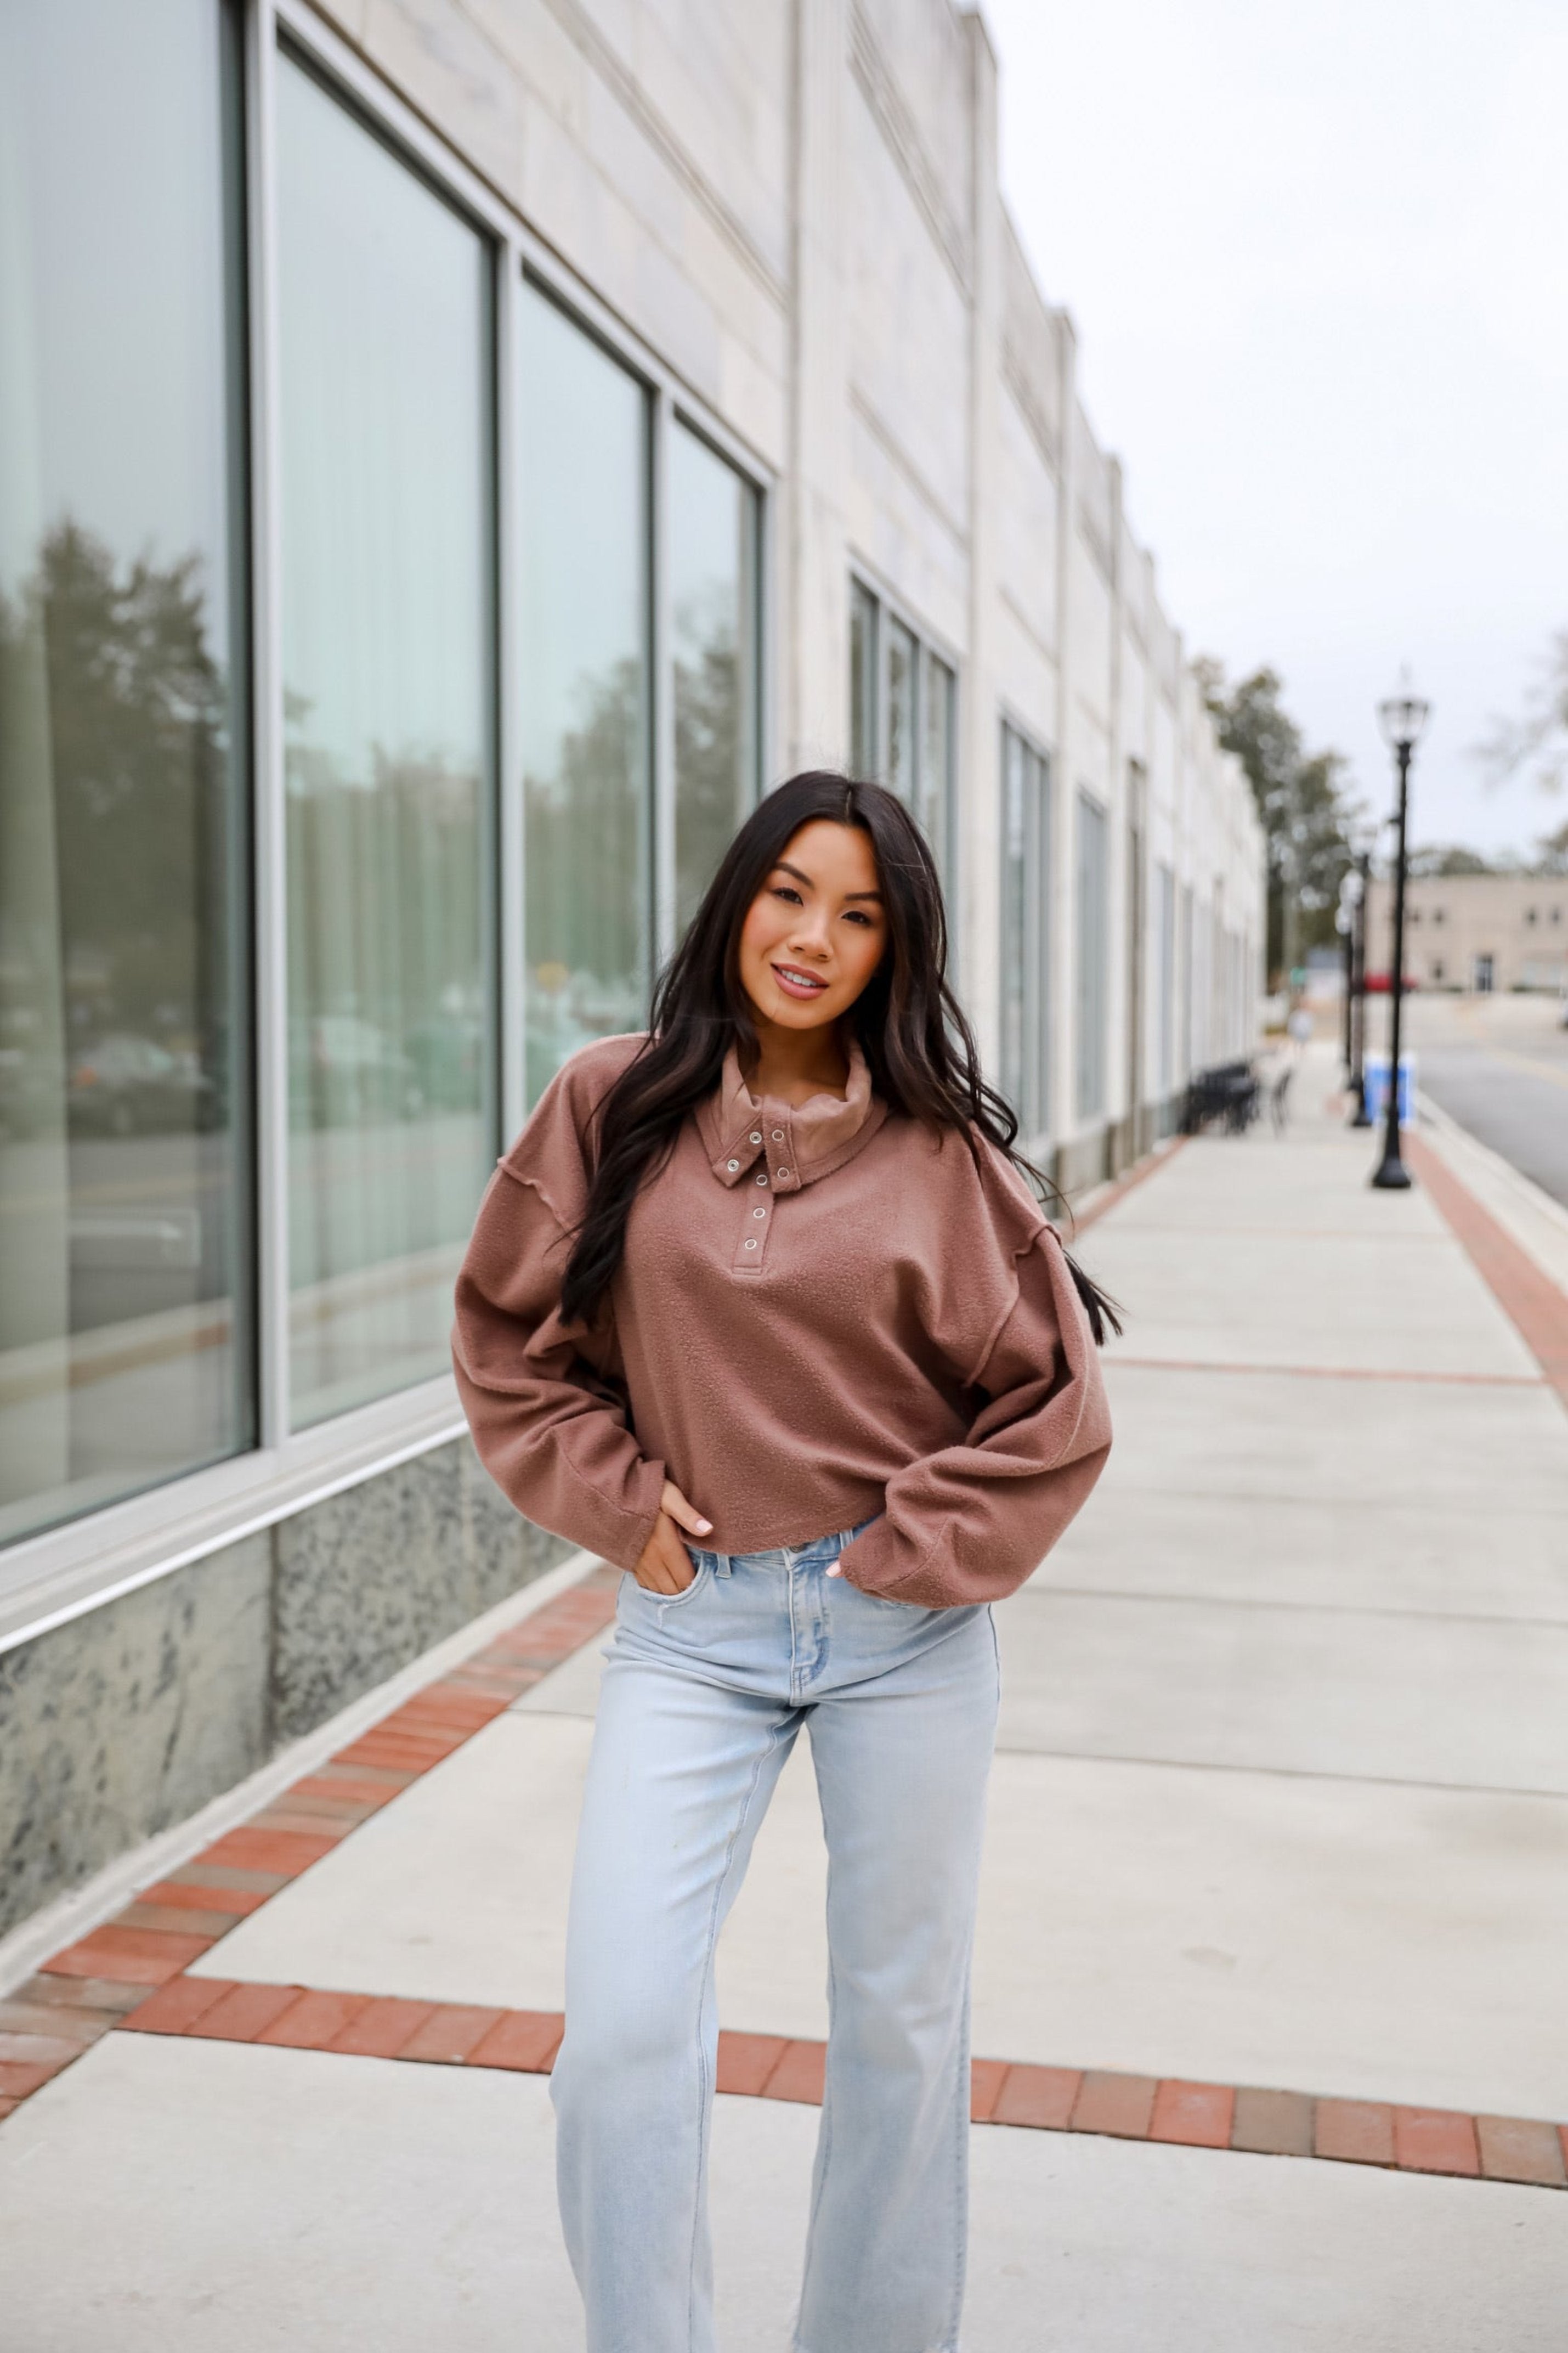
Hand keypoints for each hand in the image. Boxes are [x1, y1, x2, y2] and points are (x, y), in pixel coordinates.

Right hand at [631, 1480, 713, 1594]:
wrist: (609, 1493)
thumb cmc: (645, 1491)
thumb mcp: (670, 1497)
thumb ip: (688, 1515)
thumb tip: (708, 1530)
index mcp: (666, 1548)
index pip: (686, 1580)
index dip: (699, 1587)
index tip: (709, 1586)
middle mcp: (651, 1561)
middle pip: (673, 1590)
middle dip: (686, 1593)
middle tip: (700, 1592)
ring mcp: (638, 1563)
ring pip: (658, 1591)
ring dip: (671, 1593)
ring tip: (684, 1591)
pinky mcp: (629, 1562)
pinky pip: (644, 1584)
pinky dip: (656, 1589)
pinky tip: (664, 1585)